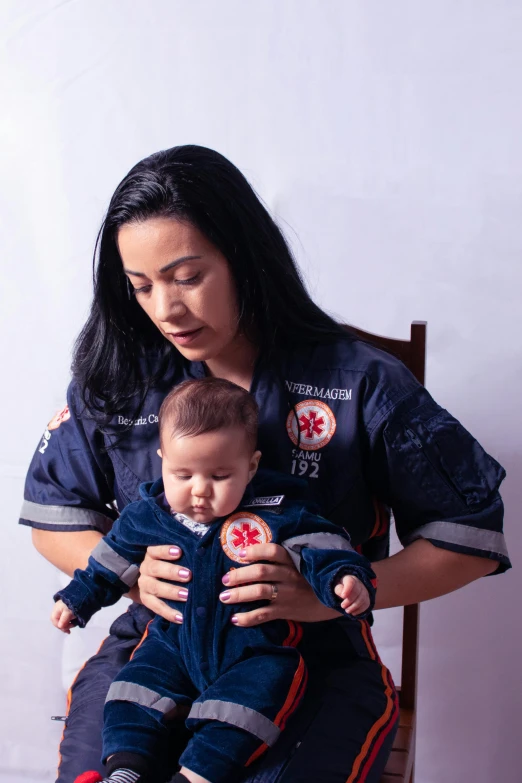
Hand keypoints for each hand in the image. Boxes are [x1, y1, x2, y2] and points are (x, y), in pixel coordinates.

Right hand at [51, 600, 76, 633]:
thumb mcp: (68, 612)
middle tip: (71, 627)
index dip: (60, 626)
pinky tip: (74, 620)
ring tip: (74, 623)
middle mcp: (58, 610)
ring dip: (68, 623)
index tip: (68, 629)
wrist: (81, 592)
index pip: (54, 621)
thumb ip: (63, 620)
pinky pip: (67, 617)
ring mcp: (63, 609)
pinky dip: (70, 620)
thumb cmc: (73, 603)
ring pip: (63, 619)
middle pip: (58, 621)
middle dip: (64, 625)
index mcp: (56, 610)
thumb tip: (60, 626)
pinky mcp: (68, 609)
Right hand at [137, 544, 190, 622]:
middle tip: (188, 575)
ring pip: (155, 588)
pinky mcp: (145, 600)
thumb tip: (202, 554)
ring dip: (172, 592)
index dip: (166, 551)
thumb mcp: (171, 558)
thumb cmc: (169, 565)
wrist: (150, 581)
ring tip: (186, 595)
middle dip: (172, 572)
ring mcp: (144, 585)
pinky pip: (156, 607)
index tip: (179, 552)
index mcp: (152, 555)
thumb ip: (183, 555)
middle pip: (156, 569)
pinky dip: (168, 613)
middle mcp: (146, 569)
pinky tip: (180, 617)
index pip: (156, 550)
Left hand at [218, 543, 338, 626]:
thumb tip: (249, 557)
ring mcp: (287, 594)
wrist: (329, 602)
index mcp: (292, 562)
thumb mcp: (299, 566)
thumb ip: (280, 562)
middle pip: (261, 571)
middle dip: (239, 575)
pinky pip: (263, 614)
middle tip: (224, 579)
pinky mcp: (285, 611)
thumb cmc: (308, 581)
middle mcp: (289, 576)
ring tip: (224, 597)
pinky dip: (248, 618)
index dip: (255, 551)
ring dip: (239, 594)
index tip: (239, 554)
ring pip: (259, 592)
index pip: (273, 551)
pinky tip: (235, 619)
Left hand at [334, 575, 369, 615]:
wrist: (348, 589)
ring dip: (354, 607)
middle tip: (342, 606)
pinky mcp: (367, 598)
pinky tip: (353, 613)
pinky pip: (366, 604)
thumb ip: (339, 590)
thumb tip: (343, 595)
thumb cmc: (342, 588)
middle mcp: (359, 584)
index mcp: (350, 579)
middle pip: (357, 592)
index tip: (343, 596)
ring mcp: (364, 591)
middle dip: (350, 600)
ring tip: (347, 611)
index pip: (351, 582)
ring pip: (362, 599)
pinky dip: (360, 610)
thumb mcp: (337, 587)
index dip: (347, 589)